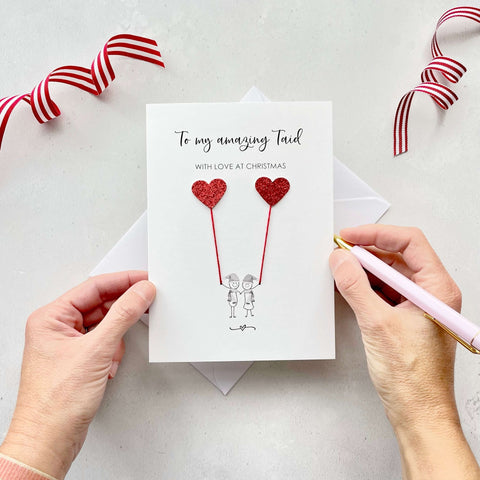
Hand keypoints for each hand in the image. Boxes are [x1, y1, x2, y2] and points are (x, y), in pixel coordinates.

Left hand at [0, 271, 154, 479]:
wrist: (49, 441)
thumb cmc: (55, 402)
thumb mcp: (96, 350)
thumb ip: (123, 315)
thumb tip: (141, 292)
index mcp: (51, 317)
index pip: (94, 288)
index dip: (123, 281)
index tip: (145, 279)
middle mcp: (57, 328)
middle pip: (99, 304)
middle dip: (122, 310)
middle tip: (147, 302)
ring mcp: (67, 344)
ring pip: (103, 324)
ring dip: (116, 336)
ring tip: (116, 351)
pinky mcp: (78, 359)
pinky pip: (103, 342)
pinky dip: (112, 350)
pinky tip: (110, 364)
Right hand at [329, 225, 479, 478]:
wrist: (418, 413)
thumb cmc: (412, 377)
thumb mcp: (377, 324)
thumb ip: (356, 286)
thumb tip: (340, 259)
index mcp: (437, 289)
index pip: (409, 243)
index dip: (376, 234)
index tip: (349, 237)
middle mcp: (432, 293)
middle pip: (399, 256)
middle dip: (367, 251)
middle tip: (339, 251)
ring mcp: (420, 306)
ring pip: (390, 274)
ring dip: (364, 269)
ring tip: (339, 268)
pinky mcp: (407, 318)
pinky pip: (385, 291)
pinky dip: (366, 286)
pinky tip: (348, 287)